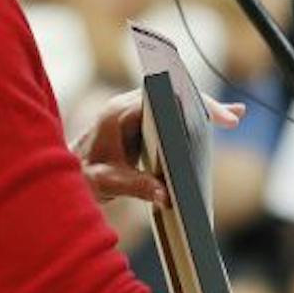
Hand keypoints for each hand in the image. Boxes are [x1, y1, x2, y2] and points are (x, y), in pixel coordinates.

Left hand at [72, 87, 245, 206]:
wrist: (59, 173)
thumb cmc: (78, 176)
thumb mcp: (107, 183)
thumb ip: (137, 186)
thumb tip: (167, 197)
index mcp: (118, 113)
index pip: (161, 99)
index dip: (189, 104)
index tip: (210, 116)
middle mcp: (127, 106)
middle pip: (173, 95)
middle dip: (203, 106)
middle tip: (233, 118)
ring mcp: (134, 112)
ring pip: (174, 102)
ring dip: (201, 109)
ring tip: (233, 117)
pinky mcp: (139, 123)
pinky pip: (170, 115)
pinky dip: (192, 118)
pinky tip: (217, 121)